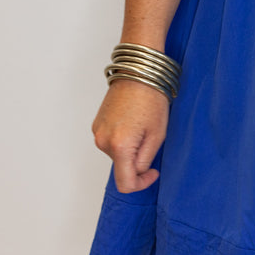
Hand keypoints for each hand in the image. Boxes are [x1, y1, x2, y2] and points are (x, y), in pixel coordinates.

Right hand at [91, 79, 169, 193]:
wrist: (137, 70)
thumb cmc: (151, 97)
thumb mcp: (157, 134)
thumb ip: (146, 160)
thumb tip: (139, 172)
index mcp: (119, 146)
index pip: (125, 183)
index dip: (142, 184)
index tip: (153, 172)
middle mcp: (103, 141)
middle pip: (121, 167)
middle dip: (138, 159)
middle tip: (151, 137)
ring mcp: (97, 132)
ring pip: (117, 154)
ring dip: (130, 148)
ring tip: (142, 125)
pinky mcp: (97, 124)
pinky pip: (111, 141)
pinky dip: (123, 138)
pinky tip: (133, 121)